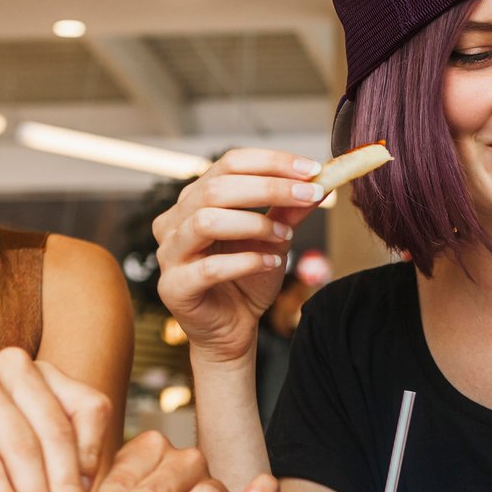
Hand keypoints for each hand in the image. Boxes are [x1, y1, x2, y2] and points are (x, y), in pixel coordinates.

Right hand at [154, 149, 325, 364]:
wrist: (234, 329)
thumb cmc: (248, 280)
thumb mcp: (275, 239)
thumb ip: (291, 211)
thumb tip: (322, 181)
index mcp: (195, 200)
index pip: (229, 163)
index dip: (271, 162)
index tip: (312, 168)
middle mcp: (175, 221)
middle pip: (216, 188)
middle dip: (269, 187)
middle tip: (309, 194)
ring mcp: (169, 254)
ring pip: (206, 221)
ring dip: (254, 224)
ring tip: (285, 237)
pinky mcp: (173, 287)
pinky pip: (208, 268)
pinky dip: (246, 262)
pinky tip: (271, 264)